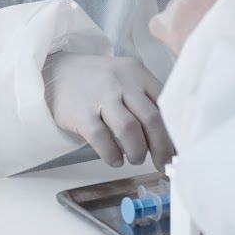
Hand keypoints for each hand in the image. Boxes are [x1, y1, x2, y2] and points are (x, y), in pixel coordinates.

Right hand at [42, 52, 173, 167]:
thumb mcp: (126, 79)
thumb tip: (169, 135)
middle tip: (164, 162)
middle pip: (151, 118)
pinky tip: (115, 160)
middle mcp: (122, 82)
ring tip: (137, 158)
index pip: (165, 103)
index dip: (174, 130)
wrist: (56, 72)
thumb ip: (146, 99)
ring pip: (129, 129)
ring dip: (137, 151)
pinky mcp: (81, 113)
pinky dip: (112, 154)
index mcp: (138, 73)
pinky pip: (101, 138)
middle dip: (162, 146)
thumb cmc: (98, 82)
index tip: (178, 149)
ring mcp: (100, 97)